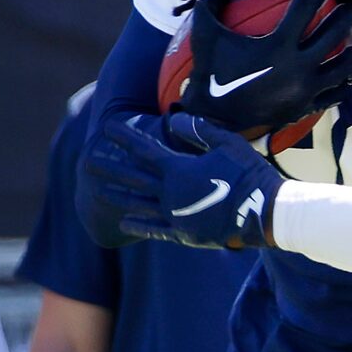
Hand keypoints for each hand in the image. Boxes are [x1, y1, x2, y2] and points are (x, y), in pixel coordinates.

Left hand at [79, 110, 281, 251]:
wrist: (264, 214)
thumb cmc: (249, 174)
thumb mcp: (227, 143)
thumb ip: (198, 130)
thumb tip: (173, 118)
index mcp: (177, 170)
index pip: (143, 149)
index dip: (124, 137)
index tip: (106, 127)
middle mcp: (169, 193)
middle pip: (133, 178)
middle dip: (109, 168)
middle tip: (87, 161)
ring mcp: (175, 215)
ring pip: (139, 204)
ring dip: (118, 196)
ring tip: (99, 191)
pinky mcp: (185, 233)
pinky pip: (156, 229)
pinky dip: (139, 225)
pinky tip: (125, 223)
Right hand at [177, 0, 351, 138]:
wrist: (212, 119)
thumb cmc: (209, 72)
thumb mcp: (204, 32)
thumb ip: (212, 4)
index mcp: (279, 44)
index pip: (307, 7)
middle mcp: (299, 67)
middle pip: (335, 34)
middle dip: (345, 16)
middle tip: (348, 7)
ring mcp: (306, 90)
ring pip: (343, 68)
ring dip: (349, 53)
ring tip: (349, 45)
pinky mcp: (305, 108)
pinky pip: (333, 95)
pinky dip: (339, 85)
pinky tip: (339, 78)